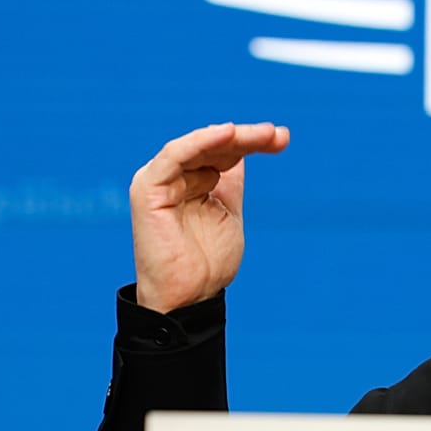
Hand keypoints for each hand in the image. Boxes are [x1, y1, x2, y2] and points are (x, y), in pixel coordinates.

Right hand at [129, 122, 288, 312]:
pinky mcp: (147, 189)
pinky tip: (227, 133)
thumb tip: (243, 153)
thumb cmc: (207, 262)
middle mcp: (172, 178)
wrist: (191, 297)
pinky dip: (200, 141)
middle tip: (278, 135)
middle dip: (247, 137)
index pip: (222, 151)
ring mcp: (158, 181)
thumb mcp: (228, 211)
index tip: (283, 139)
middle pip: (212, 145)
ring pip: (198, 145)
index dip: (252, 142)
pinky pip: (175, 156)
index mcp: (189, 182)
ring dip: (232, 136)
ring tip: (263, 135)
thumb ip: (230, 182)